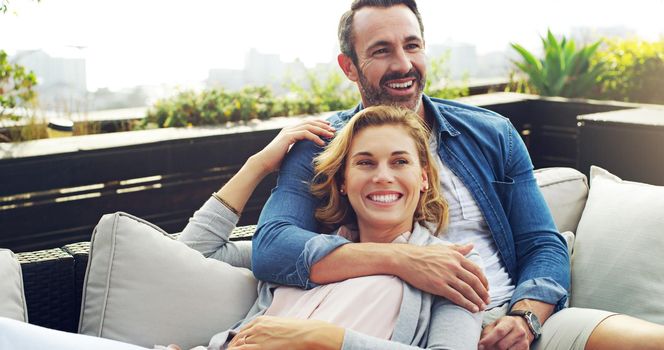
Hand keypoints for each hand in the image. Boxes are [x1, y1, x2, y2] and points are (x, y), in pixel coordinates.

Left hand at [227, 315, 343, 349]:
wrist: (306, 333)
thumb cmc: (297, 330)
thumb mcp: (279, 325)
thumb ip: (268, 329)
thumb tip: (265, 336)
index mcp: (261, 320)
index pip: (242, 330)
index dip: (236, 339)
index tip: (235, 345)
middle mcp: (256, 327)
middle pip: (238, 338)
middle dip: (233, 345)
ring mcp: (257, 336)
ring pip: (238, 345)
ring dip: (233, 349)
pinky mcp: (260, 346)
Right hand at [250, 119, 334, 174]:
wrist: (263, 163)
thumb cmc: (276, 162)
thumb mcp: (290, 153)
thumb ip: (297, 150)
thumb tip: (307, 155)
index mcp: (290, 131)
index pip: (307, 123)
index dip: (319, 124)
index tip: (329, 129)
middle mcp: (289, 128)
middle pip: (310, 122)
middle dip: (323, 125)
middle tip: (334, 130)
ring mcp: (288, 131)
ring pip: (309, 126)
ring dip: (321, 130)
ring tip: (331, 135)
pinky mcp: (288, 136)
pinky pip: (305, 134)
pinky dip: (315, 137)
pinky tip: (322, 143)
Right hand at [397, 243, 489, 311]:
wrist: (406, 259)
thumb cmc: (423, 253)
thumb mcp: (443, 248)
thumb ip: (459, 248)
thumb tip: (472, 245)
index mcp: (456, 257)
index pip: (476, 270)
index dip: (484, 280)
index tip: (487, 288)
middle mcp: (454, 266)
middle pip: (474, 281)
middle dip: (483, 292)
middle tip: (487, 300)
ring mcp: (446, 276)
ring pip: (468, 290)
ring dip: (477, 300)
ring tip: (482, 307)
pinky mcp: (439, 286)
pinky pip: (457, 297)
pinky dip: (467, 304)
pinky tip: (472, 308)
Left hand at [479, 315, 532, 349]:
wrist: (522, 326)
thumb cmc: (505, 326)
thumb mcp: (495, 325)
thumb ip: (487, 333)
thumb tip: (481, 345)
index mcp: (510, 322)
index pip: (499, 332)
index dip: (489, 340)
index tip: (480, 345)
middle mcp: (519, 331)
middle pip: (502, 345)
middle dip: (491, 348)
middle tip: (486, 348)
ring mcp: (524, 341)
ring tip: (494, 348)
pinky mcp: (526, 349)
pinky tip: (502, 349)